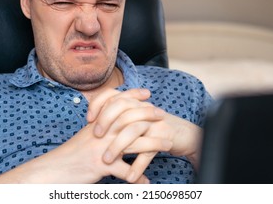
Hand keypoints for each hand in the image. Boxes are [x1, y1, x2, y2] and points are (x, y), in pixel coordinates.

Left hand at [88, 88, 202, 182]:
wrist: (183, 133)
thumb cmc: (154, 127)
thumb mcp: (135, 118)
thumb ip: (117, 117)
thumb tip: (93, 122)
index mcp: (133, 103)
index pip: (111, 95)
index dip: (98, 104)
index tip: (88, 119)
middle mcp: (143, 109)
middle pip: (121, 107)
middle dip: (105, 121)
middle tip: (95, 136)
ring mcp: (154, 122)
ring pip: (133, 130)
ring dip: (118, 146)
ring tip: (107, 161)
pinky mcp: (164, 137)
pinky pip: (148, 150)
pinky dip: (138, 166)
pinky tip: (129, 177)